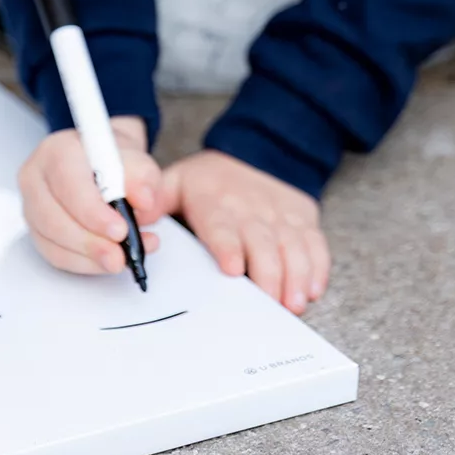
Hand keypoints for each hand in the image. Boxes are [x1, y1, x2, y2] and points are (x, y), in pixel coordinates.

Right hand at [19, 116, 163, 276]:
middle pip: (52, 217)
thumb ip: (142, 176)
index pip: (68, 182)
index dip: (92, 211)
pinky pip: (55, 255)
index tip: (120, 230)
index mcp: (57, 150)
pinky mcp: (37, 231)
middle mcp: (37, 177)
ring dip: (89, 257)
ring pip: (52, 241)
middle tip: (120, 255)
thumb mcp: (136, 160)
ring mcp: (32, 206)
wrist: (104, 164)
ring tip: (121, 259)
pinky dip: (83, 263)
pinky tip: (106, 261)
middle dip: (89, 242)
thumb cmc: (114, 161)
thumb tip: (144, 200)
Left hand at [161, 150, 329, 313]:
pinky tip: (315, 287)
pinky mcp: (303, 219)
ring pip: (292, 246)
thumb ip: (155, 202)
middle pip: (262, 243)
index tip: (233, 268)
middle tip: (273, 304)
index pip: (222, 226)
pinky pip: (315, 242)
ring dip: (296, 275)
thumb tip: (136, 219)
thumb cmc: (211, 180)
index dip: (229, 247)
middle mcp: (251, 209)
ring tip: (296, 303)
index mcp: (217, 203)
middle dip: (269, 274)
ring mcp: (280, 214)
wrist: (257, 149)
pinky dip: (318, 265)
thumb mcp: (177, 182)